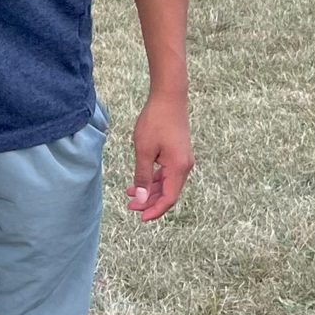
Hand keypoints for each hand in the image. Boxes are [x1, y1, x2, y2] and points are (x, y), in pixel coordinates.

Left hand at [126, 91, 192, 222]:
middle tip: (130, 206)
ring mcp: (182, 160)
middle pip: (168, 193)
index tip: (140, 217)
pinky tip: (138, 181)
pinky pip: (166, 173)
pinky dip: (153, 179)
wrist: (169, 97)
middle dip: (149, 201)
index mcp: (178, 168)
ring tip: (130, 195)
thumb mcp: (144, 151)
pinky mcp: (178, 153)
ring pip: (166, 183)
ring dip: (149, 190)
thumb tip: (140, 199)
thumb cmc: (156, 121)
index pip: (168, 198)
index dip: (155, 210)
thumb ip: (142, 176)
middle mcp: (184, 166)